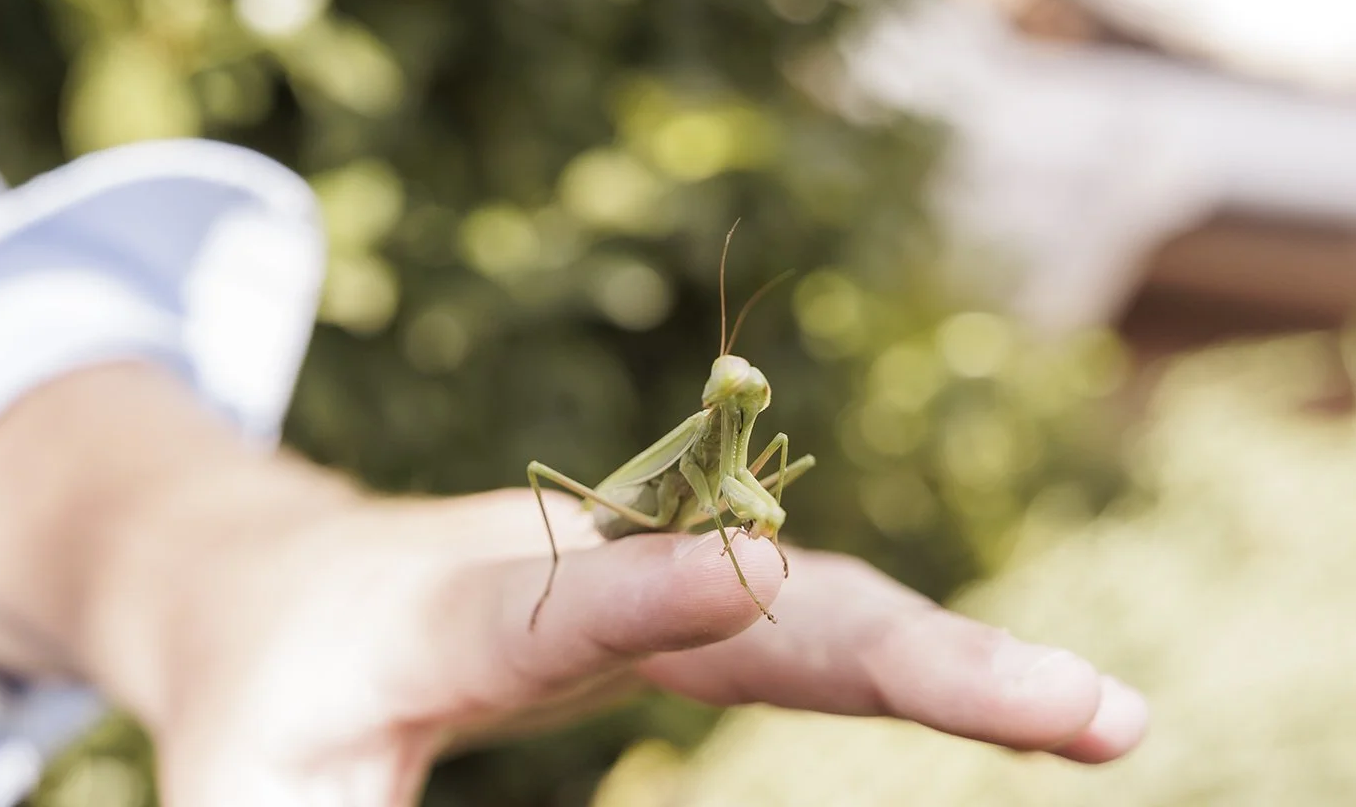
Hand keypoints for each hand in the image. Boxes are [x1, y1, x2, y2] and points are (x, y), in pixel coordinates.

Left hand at [0, 363, 1145, 806]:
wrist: (293, 578)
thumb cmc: (265, 700)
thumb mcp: (253, 788)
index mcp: (449, 614)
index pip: (561, 601)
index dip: (653, 594)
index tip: (753, 580)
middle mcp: (583, 570)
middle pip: (763, 602)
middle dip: (916, 650)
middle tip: (1079, 710)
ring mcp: (652, 581)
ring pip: (825, 612)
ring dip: (963, 662)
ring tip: (1103, 720)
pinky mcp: (690, 611)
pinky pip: (821, 639)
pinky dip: (927, 669)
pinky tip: (1026, 705)